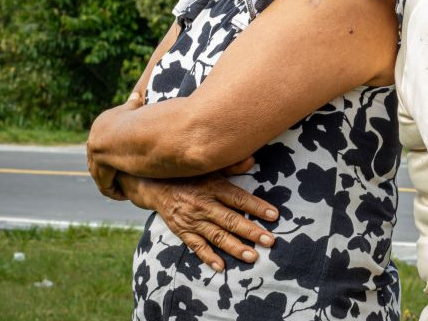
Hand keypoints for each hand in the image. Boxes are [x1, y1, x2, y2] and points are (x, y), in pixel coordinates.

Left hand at [86, 96, 143, 199]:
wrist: (136, 131)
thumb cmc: (142, 118)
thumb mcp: (135, 110)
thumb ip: (133, 105)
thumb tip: (135, 95)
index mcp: (102, 124)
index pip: (104, 142)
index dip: (114, 153)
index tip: (126, 162)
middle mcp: (95, 138)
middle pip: (99, 158)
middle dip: (109, 170)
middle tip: (124, 180)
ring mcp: (95, 153)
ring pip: (100, 173)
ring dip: (111, 182)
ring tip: (125, 190)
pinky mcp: (99, 167)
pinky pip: (104, 183)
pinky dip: (113, 190)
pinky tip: (124, 195)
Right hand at [122, 173, 278, 271]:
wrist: (154, 185)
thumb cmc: (189, 176)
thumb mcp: (209, 167)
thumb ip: (232, 166)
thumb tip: (252, 159)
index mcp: (213, 186)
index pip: (239, 198)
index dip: (256, 207)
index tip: (274, 215)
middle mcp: (203, 204)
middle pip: (231, 220)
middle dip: (251, 232)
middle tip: (270, 241)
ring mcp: (192, 220)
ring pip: (217, 236)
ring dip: (235, 248)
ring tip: (253, 257)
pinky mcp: (182, 231)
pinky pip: (196, 246)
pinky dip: (208, 257)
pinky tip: (221, 267)